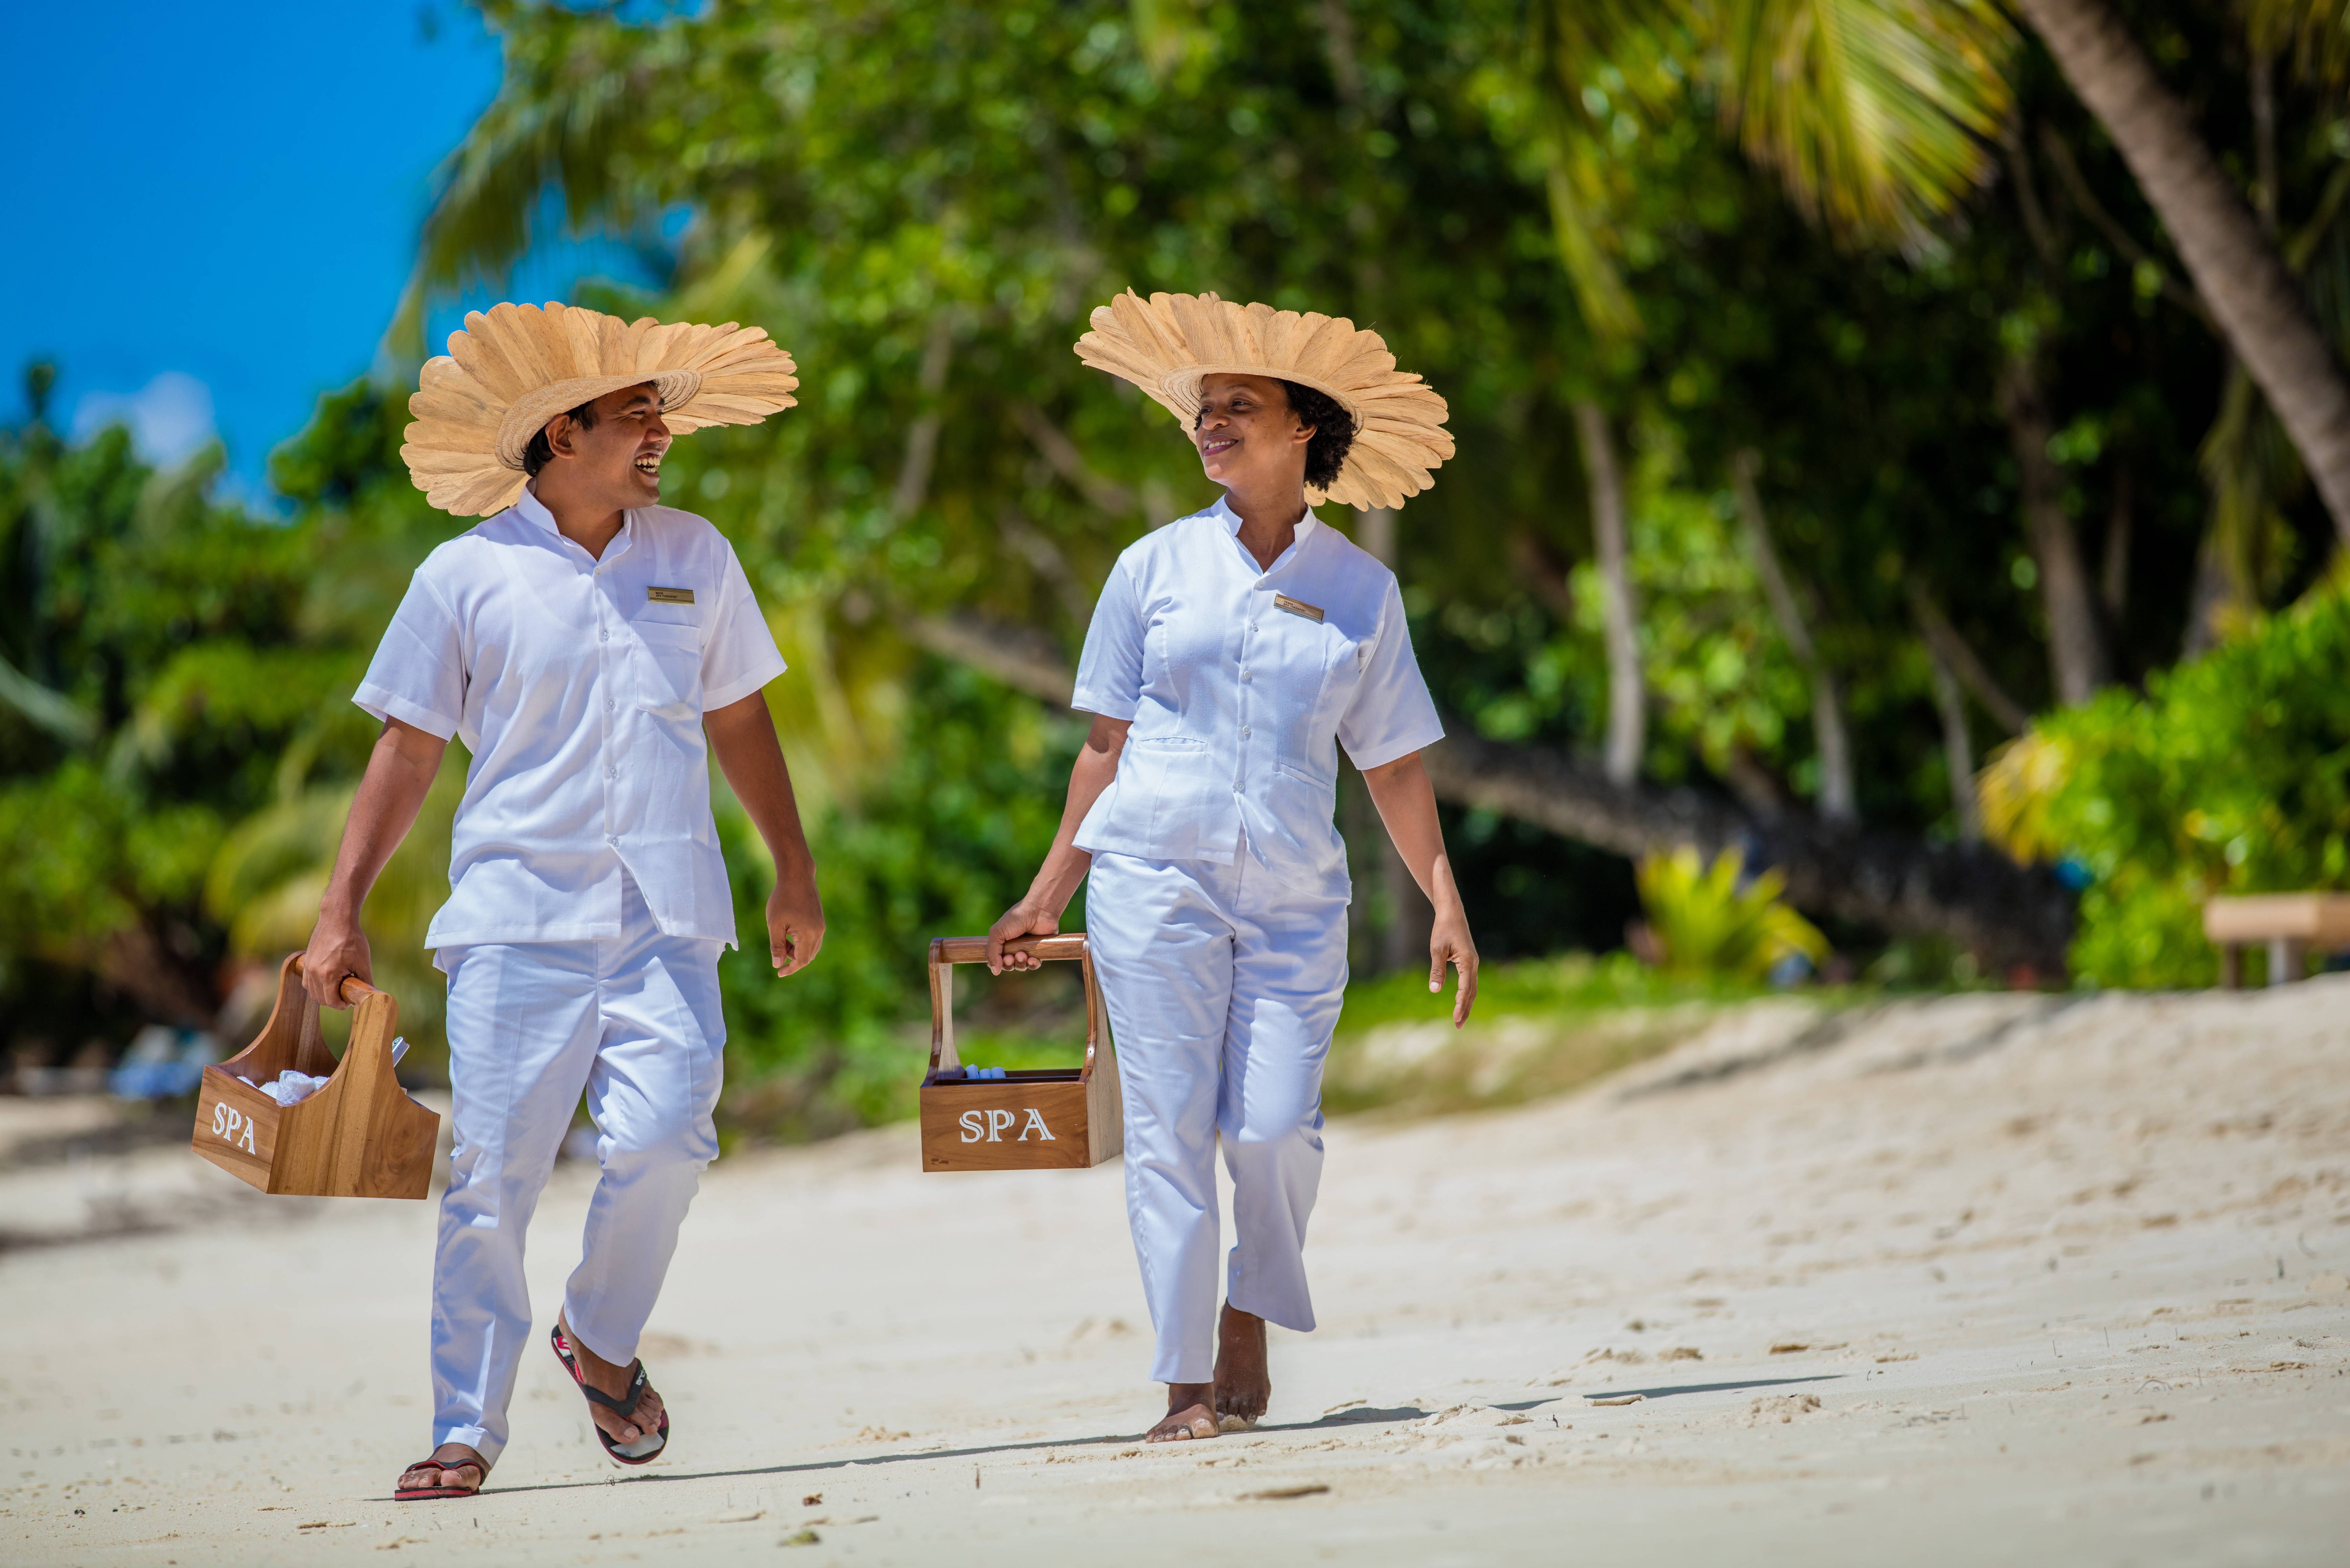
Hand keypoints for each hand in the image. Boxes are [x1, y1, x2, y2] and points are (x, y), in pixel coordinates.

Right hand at [299, 912, 371, 1009]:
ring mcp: (307, 966)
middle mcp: (314, 972)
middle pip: (320, 999)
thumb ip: (366, 981)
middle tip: (346, 993)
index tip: (349, 1002)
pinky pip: (307, 981)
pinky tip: (328, 979)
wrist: (337, 919)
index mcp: (328, 974)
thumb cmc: (351, 938)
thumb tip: (370, 995)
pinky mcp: (305, 961)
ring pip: (312, 991)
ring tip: (338, 986)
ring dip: (324, 993)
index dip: (341, 1005)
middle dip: (334, 1000)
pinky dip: (316, 985)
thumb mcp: (363, 961)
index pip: (330, 1001)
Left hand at [768, 872, 824, 977]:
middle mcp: (819, 931)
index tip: (779, 973)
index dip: (791, 969)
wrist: (797, 876)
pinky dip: (801, 943)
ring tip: (781, 940)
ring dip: (797, 950)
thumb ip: (776, 946)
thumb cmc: (782, 898)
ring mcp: (821, 926)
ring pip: (811, 948)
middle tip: (777, 952)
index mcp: (808, 933)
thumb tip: (778, 965)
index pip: (802, 960)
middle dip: (792, 959)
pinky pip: (813, 939)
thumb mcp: (775, 924)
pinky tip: (789, 934)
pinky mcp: (819, 920)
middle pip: (808, 956)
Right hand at [986, 897, 1061, 973]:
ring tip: (1022, 954)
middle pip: (1008, 965)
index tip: (1001, 958)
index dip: (997, 963)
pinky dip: (1032, 965)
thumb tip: (994, 971)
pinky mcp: (1039, 951)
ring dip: (1020, 964)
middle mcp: (1014, 946)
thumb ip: (992, 952)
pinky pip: (1034, 965)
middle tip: (1011, 957)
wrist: (1038, 912)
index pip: (996, 959)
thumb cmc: (1016, 919)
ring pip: (1021, 966)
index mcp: (1002, 941)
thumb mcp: (997, 933)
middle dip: (1008, 964)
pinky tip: (1032, 959)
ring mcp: (1026, 949)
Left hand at [1430, 905, 1478, 1026]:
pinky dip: (1466, 994)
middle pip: (1472, 992)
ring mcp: (1473, 963)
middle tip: (1459, 1026)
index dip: (1461, 1004)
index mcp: (1468, 962)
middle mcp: (1474, 964)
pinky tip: (1460, 1001)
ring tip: (1460, 1019)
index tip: (1456, 1018)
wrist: (1451, 913)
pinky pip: (1470, 982)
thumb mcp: (1437, 949)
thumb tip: (1435, 990)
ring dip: (1467, 1003)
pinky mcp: (1469, 962)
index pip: (1466, 988)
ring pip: (1472, 988)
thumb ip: (1437, 970)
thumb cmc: (1443, 929)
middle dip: (1466, 1009)